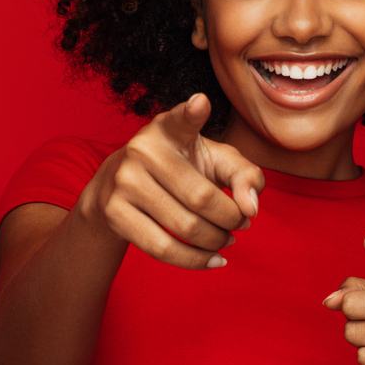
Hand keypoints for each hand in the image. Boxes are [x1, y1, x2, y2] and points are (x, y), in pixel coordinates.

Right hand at [77, 93, 263, 268]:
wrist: (119, 187)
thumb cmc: (181, 170)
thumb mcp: (215, 162)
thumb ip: (245, 175)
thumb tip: (250, 208)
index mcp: (169, 128)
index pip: (182, 119)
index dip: (191, 113)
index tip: (200, 104)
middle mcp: (143, 149)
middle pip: (202, 198)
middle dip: (231, 218)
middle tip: (241, 223)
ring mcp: (124, 181)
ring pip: (185, 227)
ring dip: (216, 241)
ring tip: (227, 239)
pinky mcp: (114, 213)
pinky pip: (162, 249)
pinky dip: (195, 261)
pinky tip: (214, 259)